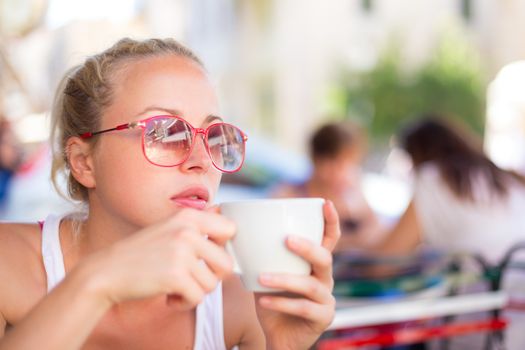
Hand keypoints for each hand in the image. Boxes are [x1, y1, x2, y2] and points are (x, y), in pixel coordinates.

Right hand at [77, 208, 235, 309]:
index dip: (224, 247)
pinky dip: (185, 303)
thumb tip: (222, 211)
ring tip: (177, 287)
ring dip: (196, 291)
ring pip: (213, 284)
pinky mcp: (175, 276)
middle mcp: (187, 231)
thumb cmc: (141, 252)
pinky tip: (170, 297)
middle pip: (227, 263)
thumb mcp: (169, 228)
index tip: (208, 257)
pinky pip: (197, 298)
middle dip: (212, 277)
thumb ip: (196, 224)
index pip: (231, 228)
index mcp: (189, 217)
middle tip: (193, 279)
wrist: (107, 271)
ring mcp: (181, 253)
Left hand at [254, 200, 340, 348]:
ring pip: (311, 285)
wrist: (279, 338)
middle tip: (286, 239)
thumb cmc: (274, 301)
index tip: (325, 202)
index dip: (330, 221)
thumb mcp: (266, 275)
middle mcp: (325, 279)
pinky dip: (281, 303)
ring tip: (261, 277)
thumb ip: (259, 257)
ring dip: (285, 279)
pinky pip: (303, 308)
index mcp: (315, 265)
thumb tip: (235, 230)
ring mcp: (327, 300)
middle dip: (307, 247)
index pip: (329, 239)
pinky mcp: (322, 318)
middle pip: (325, 258)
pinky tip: (262, 301)